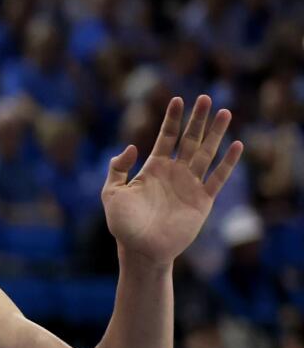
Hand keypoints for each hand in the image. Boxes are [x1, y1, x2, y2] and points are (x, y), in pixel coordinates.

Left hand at [102, 95, 243, 265]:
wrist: (141, 249)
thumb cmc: (123, 224)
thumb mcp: (111, 193)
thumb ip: (118, 168)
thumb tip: (132, 146)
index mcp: (154, 168)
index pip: (166, 137)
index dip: (172, 119)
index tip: (178, 99)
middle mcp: (174, 173)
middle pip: (190, 139)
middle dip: (198, 119)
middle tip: (206, 98)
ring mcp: (190, 185)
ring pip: (206, 153)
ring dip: (216, 134)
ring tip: (225, 112)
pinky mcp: (202, 200)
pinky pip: (218, 178)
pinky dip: (228, 163)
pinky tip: (236, 145)